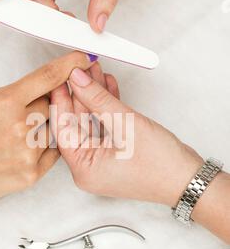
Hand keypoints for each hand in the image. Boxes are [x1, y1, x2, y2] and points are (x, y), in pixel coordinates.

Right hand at [0, 52, 92, 232]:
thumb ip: (10, 95)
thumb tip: (34, 91)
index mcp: (6, 102)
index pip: (47, 77)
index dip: (69, 65)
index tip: (82, 59)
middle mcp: (21, 126)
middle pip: (51, 105)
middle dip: (42, 106)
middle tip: (24, 113)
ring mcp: (28, 151)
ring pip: (53, 129)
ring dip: (40, 128)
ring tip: (15, 135)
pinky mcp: (32, 173)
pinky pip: (53, 152)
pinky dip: (43, 147)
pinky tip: (25, 147)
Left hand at [51, 63, 202, 205]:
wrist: (188, 179)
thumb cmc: (160, 165)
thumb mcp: (125, 124)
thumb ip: (97, 98)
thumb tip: (77, 79)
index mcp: (83, 168)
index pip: (63, 128)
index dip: (60, 99)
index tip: (61, 77)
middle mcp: (88, 167)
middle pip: (75, 123)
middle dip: (80, 94)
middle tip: (79, 69)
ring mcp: (100, 160)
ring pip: (90, 122)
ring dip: (94, 97)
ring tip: (94, 71)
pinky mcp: (113, 153)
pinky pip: (103, 126)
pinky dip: (106, 107)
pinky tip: (107, 86)